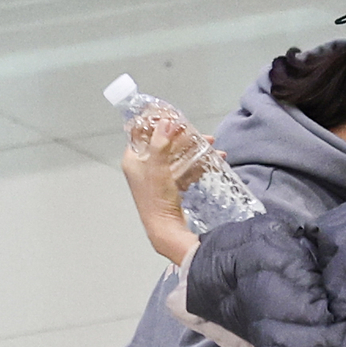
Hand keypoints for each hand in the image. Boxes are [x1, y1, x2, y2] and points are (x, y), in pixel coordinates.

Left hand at [121, 116, 200, 266]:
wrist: (167, 230)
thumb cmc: (156, 200)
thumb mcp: (158, 166)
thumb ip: (161, 141)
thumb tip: (167, 121)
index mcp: (133, 159)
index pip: (141, 131)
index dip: (156, 121)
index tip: (172, 116)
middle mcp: (143, 167)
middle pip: (162, 142)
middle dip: (183, 136)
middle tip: (197, 132)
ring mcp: (158, 177)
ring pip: (176, 155)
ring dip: (194, 149)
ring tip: (210, 144)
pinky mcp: (171, 187)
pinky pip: (184, 169)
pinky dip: (197, 164)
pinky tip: (212, 160)